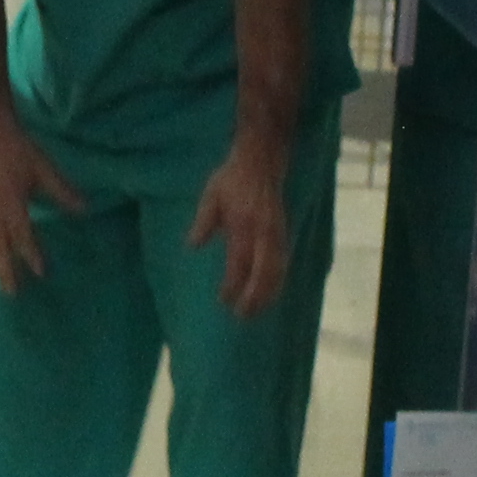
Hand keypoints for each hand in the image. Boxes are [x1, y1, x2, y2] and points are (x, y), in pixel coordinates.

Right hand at [0, 108, 86, 292]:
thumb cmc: (18, 150)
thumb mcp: (43, 168)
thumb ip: (63, 191)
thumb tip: (84, 210)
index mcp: (10, 203)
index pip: (22, 235)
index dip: (32, 255)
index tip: (41, 273)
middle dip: (6, 271)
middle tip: (11, 294)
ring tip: (4, 281)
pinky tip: (1, 254)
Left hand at [183, 141, 291, 316]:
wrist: (261, 161)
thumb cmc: (231, 179)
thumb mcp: (211, 197)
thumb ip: (203, 223)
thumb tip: (193, 247)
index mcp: (243, 225)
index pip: (239, 264)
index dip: (233, 285)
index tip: (224, 300)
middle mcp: (263, 233)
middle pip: (263, 273)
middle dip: (255, 297)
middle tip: (243, 316)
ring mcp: (276, 234)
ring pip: (277, 271)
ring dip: (269, 293)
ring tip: (258, 311)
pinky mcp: (283, 232)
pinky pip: (283, 262)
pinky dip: (278, 280)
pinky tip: (272, 291)